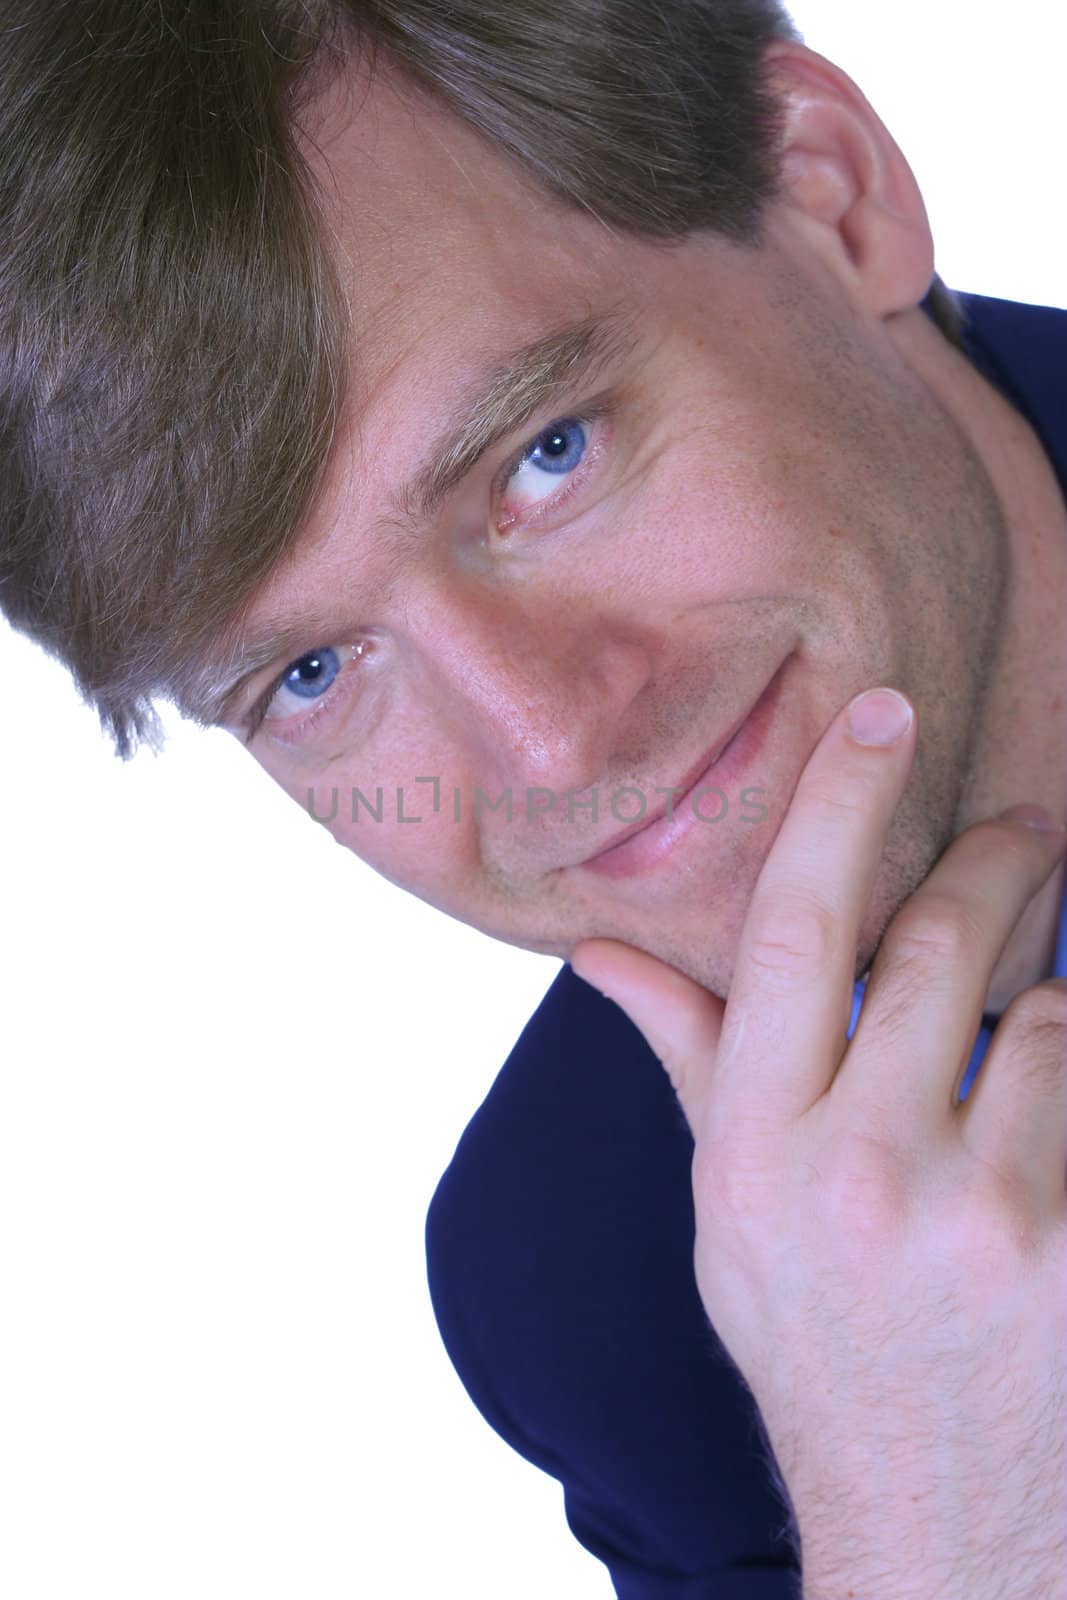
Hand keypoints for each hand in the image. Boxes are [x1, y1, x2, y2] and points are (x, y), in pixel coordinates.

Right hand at [570, 687, 1065, 1599]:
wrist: (939, 1515)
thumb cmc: (818, 1338)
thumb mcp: (729, 1211)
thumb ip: (687, 1061)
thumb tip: (601, 951)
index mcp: (755, 1148)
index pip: (794, 931)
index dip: (839, 805)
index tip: (884, 714)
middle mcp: (862, 1173)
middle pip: (943, 943)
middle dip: (997, 864)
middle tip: (1023, 831)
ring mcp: (988, 1219)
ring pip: (1047, 1019)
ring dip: (1044, 1009)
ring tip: (1020, 1048)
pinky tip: (1046, 1119)